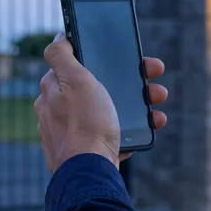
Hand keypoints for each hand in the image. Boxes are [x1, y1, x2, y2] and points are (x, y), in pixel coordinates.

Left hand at [34, 34, 168, 171]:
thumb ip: (62, 55)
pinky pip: (114, 133)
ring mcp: (74, 133)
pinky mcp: (89, 151)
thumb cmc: (84, 125)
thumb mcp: (75, 80)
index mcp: (53, 92)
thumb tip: (59, 37)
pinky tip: (149, 125)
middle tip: (153, 81)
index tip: (127, 58)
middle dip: (128, 82)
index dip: (103, 59)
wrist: (90, 173)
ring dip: (137, 103)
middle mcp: (59, 112)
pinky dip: (132, 127)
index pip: (78, 67)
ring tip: (157, 103)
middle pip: (97, 88)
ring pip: (109, 110)